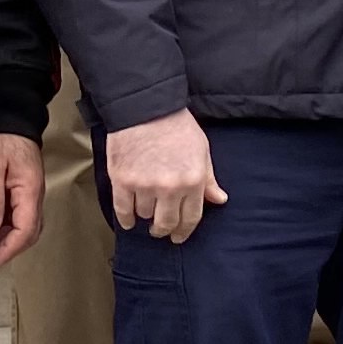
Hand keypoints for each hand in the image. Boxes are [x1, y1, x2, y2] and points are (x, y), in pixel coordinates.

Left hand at [0, 132, 43, 266]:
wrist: (11, 117)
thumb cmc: (2, 136)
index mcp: (29, 190)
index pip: (25, 229)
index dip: (10, 248)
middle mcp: (34, 195)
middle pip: (27, 232)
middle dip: (6, 249)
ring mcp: (29, 193)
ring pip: (22, 226)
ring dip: (4, 240)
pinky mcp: (22, 190)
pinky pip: (17, 216)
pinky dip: (4, 228)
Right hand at [104, 110, 225, 240]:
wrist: (145, 107)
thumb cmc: (175, 125)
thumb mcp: (201, 150)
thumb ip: (209, 178)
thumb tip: (219, 199)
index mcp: (193, 181)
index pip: (190, 218)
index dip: (183, 231)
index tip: (178, 237)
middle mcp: (170, 187)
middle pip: (166, 222)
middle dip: (163, 229)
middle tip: (159, 229)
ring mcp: (145, 185)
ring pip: (144, 215)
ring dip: (145, 215)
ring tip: (144, 208)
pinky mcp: (123, 181)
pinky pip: (123, 210)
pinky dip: (126, 219)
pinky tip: (128, 221)